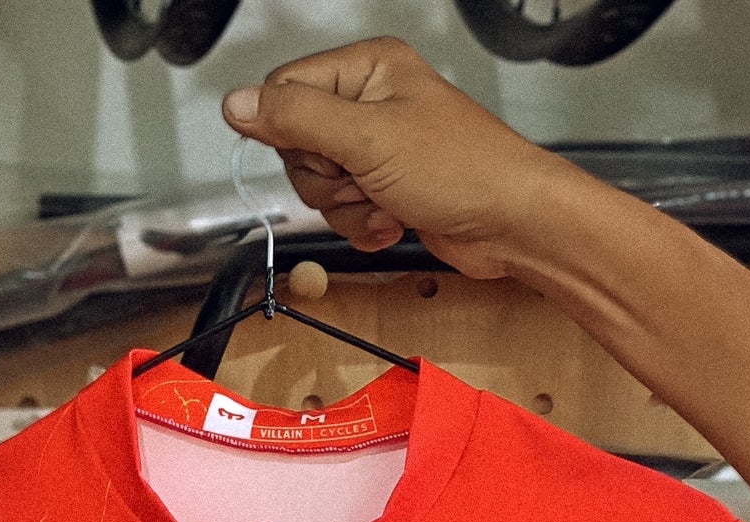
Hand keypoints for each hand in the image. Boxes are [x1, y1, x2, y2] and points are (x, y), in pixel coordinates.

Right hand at [221, 39, 575, 279]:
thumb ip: (295, 118)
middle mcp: (370, 102)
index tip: (323, 155)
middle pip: (298, 146)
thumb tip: (237, 104)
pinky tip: (393, 220)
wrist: (512, 223)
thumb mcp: (366, 138)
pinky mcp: (387, 187)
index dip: (291, 134)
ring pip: (320, 185)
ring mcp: (378, 147)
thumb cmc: (463, 170)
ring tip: (385, 202)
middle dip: (326, 180)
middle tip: (362, 179)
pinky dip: (363, 224)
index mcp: (366, 69)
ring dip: (348, 208)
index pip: (285, 92)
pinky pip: (346, 210)